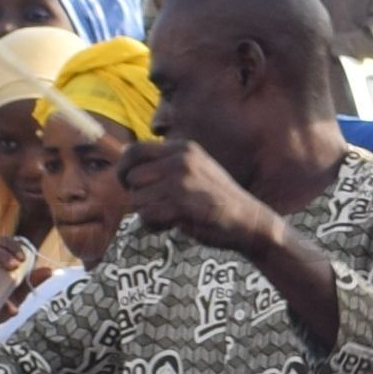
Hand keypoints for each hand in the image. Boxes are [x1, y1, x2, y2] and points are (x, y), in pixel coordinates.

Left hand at [115, 129, 286, 258]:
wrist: (248, 220)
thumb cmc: (216, 197)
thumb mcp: (195, 167)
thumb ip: (164, 160)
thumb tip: (125, 151)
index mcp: (182, 148)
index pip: (134, 150)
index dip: (124, 168)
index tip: (128, 182)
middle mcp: (180, 160)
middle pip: (131, 178)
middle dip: (139, 195)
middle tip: (158, 204)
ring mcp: (181, 182)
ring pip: (136, 199)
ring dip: (148, 212)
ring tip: (170, 214)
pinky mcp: (181, 204)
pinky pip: (147, 216)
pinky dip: (155, 225)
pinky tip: (173, 223)